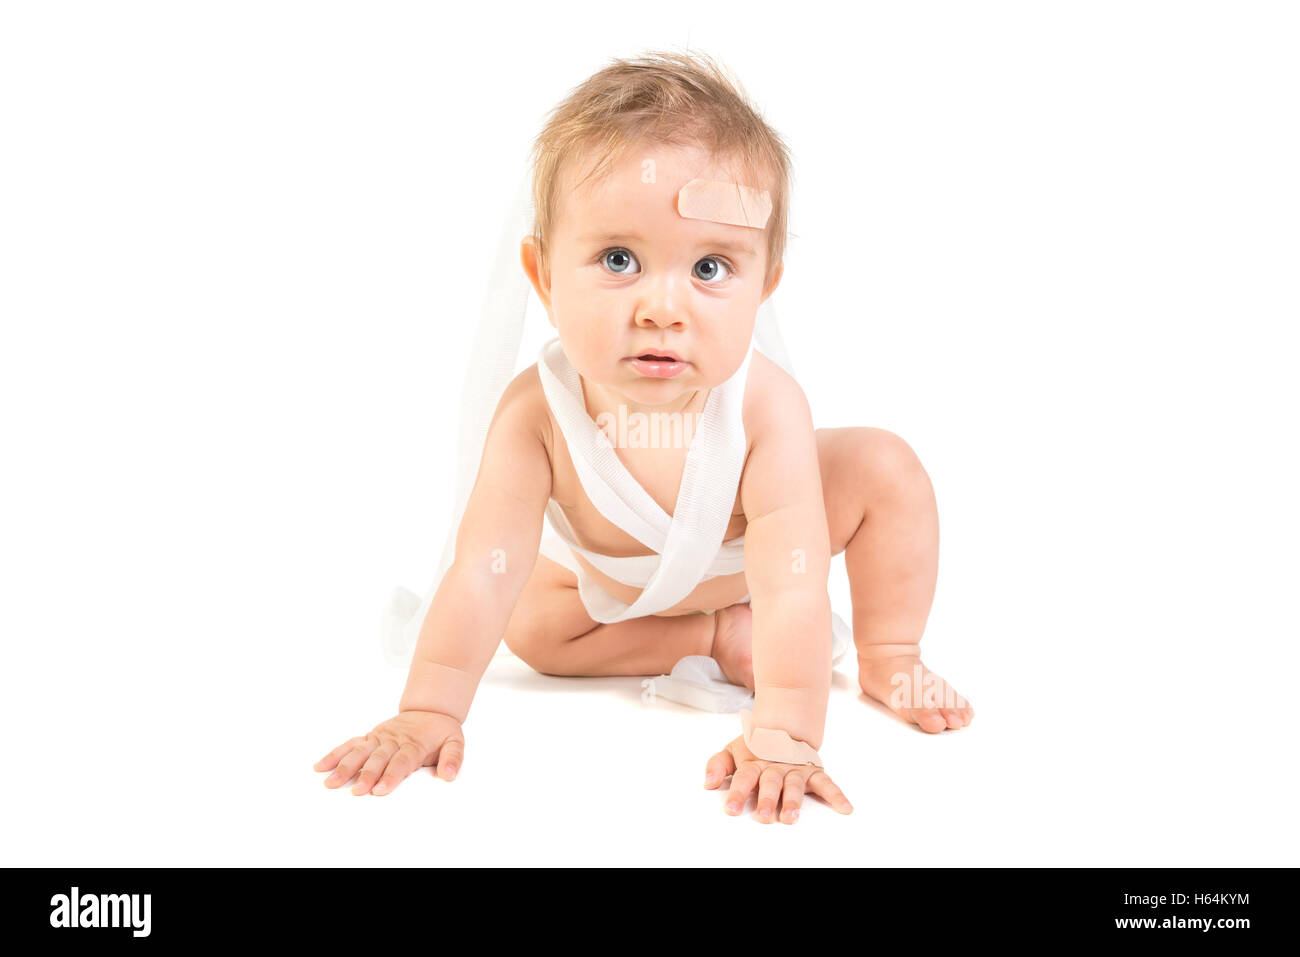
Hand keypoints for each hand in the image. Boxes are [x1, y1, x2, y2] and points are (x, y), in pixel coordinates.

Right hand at [314, 710, 464, 795]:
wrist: (429, 709)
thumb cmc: (441, 730)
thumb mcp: (455, 742)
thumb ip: (453, 758)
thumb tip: (450, 775)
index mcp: (414, 744)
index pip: (401, 761)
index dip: (391, 776)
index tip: (380, 791)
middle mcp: (393, 740)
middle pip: (378, 759)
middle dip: (366, 775)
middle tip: (356, 792)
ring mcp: (379, 738)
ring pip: (359, 752)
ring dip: (344, 767)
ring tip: (330, 782)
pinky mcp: (370, 736)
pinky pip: (350, 744)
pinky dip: (335, 754)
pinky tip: (320, 766)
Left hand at [703, 735, 852, 823]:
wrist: (784, 725)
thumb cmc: (756, 746)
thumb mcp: (732, 751)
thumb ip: (718, 765)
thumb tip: (708, 783)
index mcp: (755, 761)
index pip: (745, 777)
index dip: (738, 793)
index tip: (731, 809)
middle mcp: (776, 765)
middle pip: (771, 782)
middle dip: (768, 799)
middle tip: (764, 816)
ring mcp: (796, 768)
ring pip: (795, 784)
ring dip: (794, 800)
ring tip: (791, 816)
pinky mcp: (813, 772)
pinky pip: (826, 783)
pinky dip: (837, 795)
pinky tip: (845, 808)